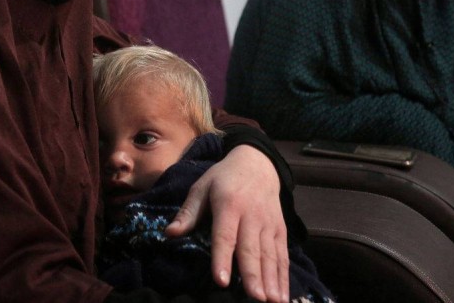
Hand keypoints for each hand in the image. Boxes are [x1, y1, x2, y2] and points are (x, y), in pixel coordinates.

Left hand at [164, 144, 288, 302]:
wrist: (257, 163)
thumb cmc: (223, 178)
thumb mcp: (202, 187)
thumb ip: (188, 212)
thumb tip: (169, 233)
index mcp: (228, 205)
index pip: (225, 235)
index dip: (223, 258)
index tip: (221, 281)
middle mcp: (251, 216)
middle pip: (251, 249)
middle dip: (253, 275)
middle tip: (254, 297)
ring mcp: (268, 224)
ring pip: (270, 255)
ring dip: (272, 280)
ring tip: (271, 302)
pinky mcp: (280, 229)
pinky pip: (282, 255)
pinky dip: (284, 276)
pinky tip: (282, 296)